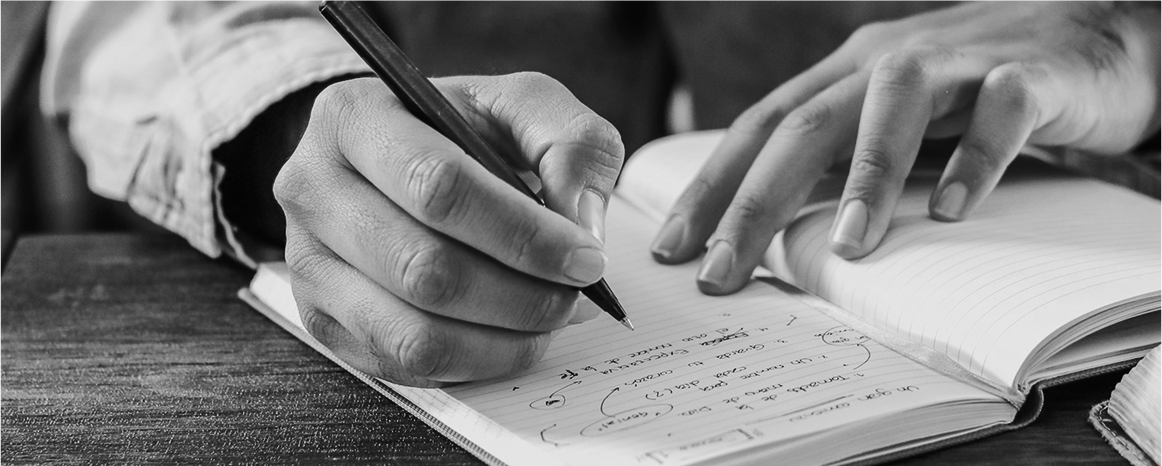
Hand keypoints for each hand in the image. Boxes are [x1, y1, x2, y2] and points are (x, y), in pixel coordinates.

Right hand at [274, 74, 622, 385]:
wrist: (401, 160)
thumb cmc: (463, 131)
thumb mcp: (523, 105)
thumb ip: (571, 144)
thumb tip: (582, 225)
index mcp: (354, 117)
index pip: (437, 187)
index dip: (523, 234)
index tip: (586, 258)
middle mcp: (312, 189)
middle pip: (423, 270)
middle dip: (522, 295)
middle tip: (576, 295)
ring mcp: (307, 263)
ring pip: (412, 333)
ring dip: (503, 339)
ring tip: (550, 316)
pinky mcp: (321, 319)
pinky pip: (405, 365)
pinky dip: (476, 362)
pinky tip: (511, 334)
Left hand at [651, 0, 1161, 293]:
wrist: (1089, 28)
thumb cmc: (970, 91)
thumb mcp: (887, 120)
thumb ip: (838, 162)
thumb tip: (770, 236)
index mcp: (843, 76)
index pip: (760, 128)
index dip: (711, 186)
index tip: (672, 250)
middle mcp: (885, 63)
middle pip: (805, 125)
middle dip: (755, 200)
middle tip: (721, 270)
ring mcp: (956, 64)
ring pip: (895, 108)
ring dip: (866, 178)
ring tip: (845, 246)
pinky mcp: (1029, 74)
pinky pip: (999, 111)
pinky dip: (974, 158)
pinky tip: (950, 209)